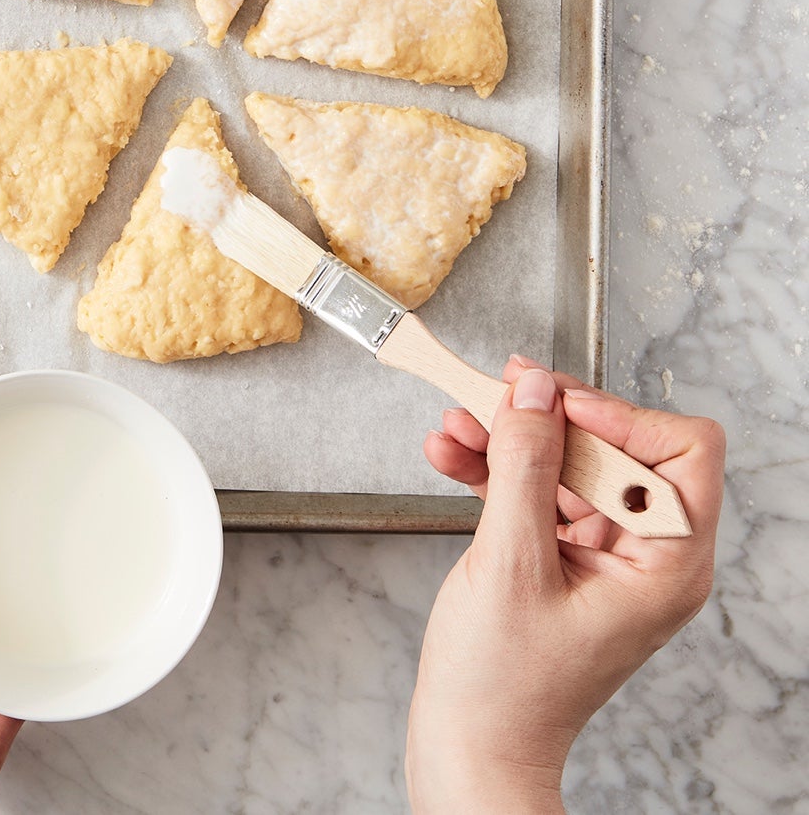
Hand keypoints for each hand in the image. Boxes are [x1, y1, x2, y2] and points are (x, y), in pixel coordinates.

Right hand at [408, 358, 723, 812]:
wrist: (470, 743)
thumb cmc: (503, 684)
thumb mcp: (511, 563)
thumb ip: (524, 467)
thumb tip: (535, 392)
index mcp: (667, 565)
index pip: (681, 454)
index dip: (621, 417)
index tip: (554, 403)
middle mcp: (646, 556)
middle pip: (614, 450)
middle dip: (547, 421)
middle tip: (493, 396)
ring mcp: (602, 558)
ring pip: (565, 465)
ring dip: (508, 441)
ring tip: (455, 424)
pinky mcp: (560, 559)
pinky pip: (534, 493)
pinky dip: (493, 471)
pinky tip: (453, 455)